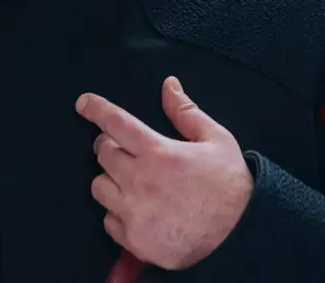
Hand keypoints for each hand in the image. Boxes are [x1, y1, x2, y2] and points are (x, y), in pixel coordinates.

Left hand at [76, 77, 254, 269]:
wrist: (240, 232)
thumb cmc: (229, 183)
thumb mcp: (216, 139)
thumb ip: (186, 112)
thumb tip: (168, 86)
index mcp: (158, 152)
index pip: (116, 123)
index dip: (97, 109)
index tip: (83, 103)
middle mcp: (139, 181)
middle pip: (103, 154)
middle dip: (110, 145)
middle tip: (127, 149)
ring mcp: (134, 213)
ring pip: (99, 187)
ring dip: (111, 179)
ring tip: (133, 181)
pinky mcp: (133, 239)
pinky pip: (108, 220)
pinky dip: (118, 213)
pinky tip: (139, 209)